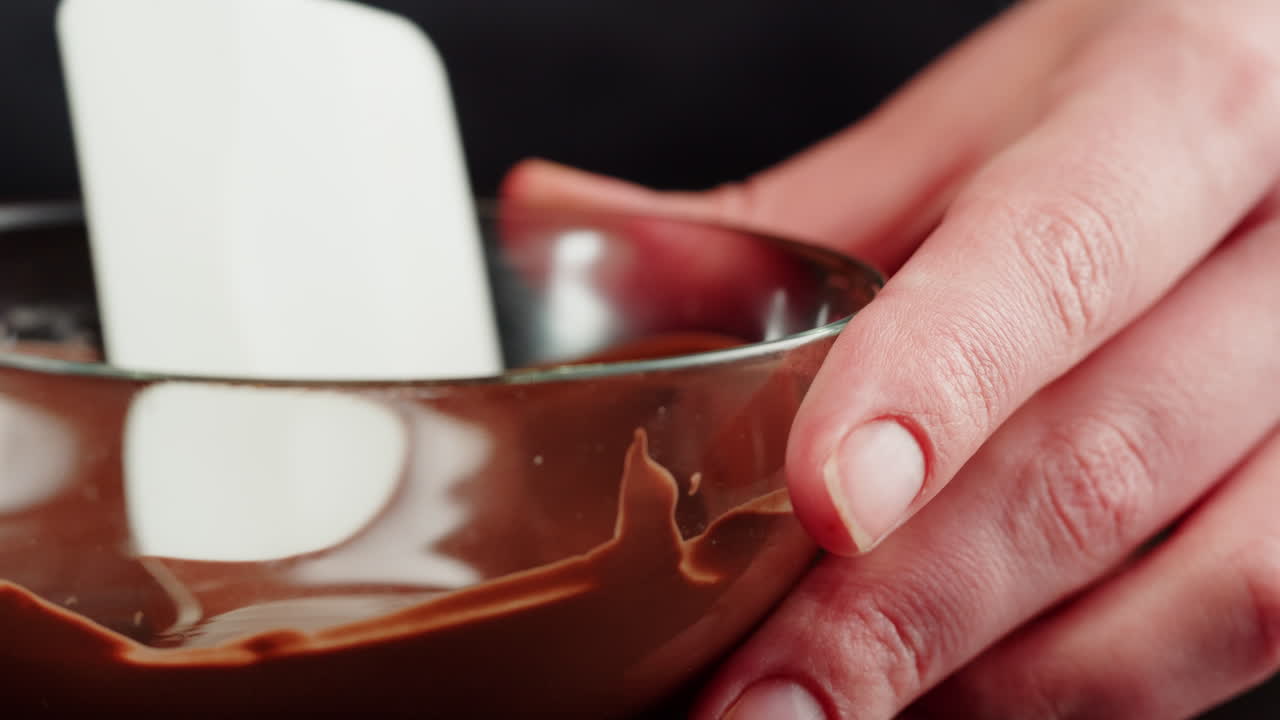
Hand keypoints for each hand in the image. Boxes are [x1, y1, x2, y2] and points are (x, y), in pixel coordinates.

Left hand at [502, 0, 1279, 715]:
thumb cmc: (1127, 96)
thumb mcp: (975, 116)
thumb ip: (789, 207)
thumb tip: (563, 227)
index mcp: (1180, 100)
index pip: (1055, 252)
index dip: (939, 383)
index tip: (825, 507)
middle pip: (1102, 461)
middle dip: (913, 611)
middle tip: (760, 704)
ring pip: (1203, 586)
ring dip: (999, 682)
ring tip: (836, 716)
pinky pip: (1239, 626)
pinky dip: (1092, 684)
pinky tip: (966, 696)